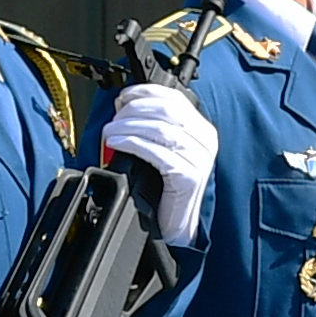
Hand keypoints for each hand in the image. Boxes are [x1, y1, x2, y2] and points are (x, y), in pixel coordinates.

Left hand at [102, 83, 218, 248]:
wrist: (176, 223)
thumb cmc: (166, 187)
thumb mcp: (165, 149)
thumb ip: (154, 126)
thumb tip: (125, 106)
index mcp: (201, 129)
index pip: (173, 98)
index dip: (144, 93)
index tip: (122, 98)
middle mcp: (205, 140)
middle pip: (166, 110)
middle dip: (133, 110)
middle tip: (113, 119)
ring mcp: (199, 158)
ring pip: (160, 129)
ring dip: (128, 126)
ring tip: (110, 132)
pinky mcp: (188, 176)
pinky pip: (156, 152)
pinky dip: (132, 143)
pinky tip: (117, 143)